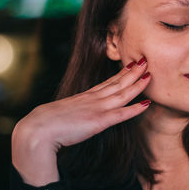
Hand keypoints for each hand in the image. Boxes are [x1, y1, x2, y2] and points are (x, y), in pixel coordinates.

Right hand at [12, 57, 150, 185]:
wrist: (39, 129)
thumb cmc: (46, 124)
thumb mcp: (62, 113)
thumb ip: (73, 112)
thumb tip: (75, 115)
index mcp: (84, 97)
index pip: (106, 83)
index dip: (120, 74)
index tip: (130, 66)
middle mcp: (93, 99)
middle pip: (117, 83)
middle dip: (133, 72)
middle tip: (145, 60)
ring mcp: (97, 109)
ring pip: (122, 93)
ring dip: (137, 84)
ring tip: (149, 74)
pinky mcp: (98, 121)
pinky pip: (120, 114)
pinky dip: (134, 109)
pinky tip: (147, 104)